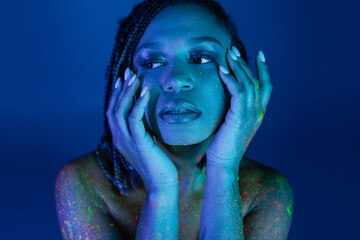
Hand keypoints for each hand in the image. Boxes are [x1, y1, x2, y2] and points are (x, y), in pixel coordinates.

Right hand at [106, 68, 177, 190]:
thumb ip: (141, 130)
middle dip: (120, 88)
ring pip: (120, 111)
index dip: (117, 94)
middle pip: (113, 108)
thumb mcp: (146, 142)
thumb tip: (144, 115)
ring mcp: (127, 141)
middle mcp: (120, 138)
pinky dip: (138, 104)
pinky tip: (145, 93)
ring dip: (127, 92)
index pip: (113, 112)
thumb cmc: (157, 163)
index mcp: (120, 138)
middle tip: (128, 72)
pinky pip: (134, 119)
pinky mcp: (138, 143)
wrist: (161, 182)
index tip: (124, 79)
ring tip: (135, 78)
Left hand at [206, 47, 272, 169]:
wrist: (223, 163)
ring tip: (228, 54)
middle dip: (246, 63)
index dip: (264, 70)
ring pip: (248, 84)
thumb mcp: (231, 124)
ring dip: (238, 67)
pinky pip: (237, 92)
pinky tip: (222, 70)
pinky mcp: (239, 117)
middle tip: (234, 49)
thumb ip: (233, 109)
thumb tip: (224, 96)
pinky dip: (230, 79)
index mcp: (258, 114)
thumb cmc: (223, 145)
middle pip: (256, 81)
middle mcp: (258, 112)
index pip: (266, 87)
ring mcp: (250, 115)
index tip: (260, 54)